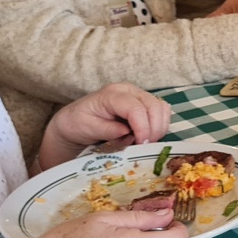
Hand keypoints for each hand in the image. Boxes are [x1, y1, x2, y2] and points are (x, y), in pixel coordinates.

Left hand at [40, 82, 172, 169]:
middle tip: (144, 147)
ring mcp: (139, 95)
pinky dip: (160, 126)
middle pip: (154, 106)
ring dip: (159, 128)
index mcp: (112, 94)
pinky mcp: (145, 104)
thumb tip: (128, 133)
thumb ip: (107, 130)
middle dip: (154, 129)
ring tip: (145, 143)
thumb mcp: (86, 128)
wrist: (75, 121)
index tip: (140, 145)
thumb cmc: (78, 123)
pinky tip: (147, 137)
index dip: (142, 128)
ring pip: (162, 109)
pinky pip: (162, 113)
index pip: (136, 108)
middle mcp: (129, 90)